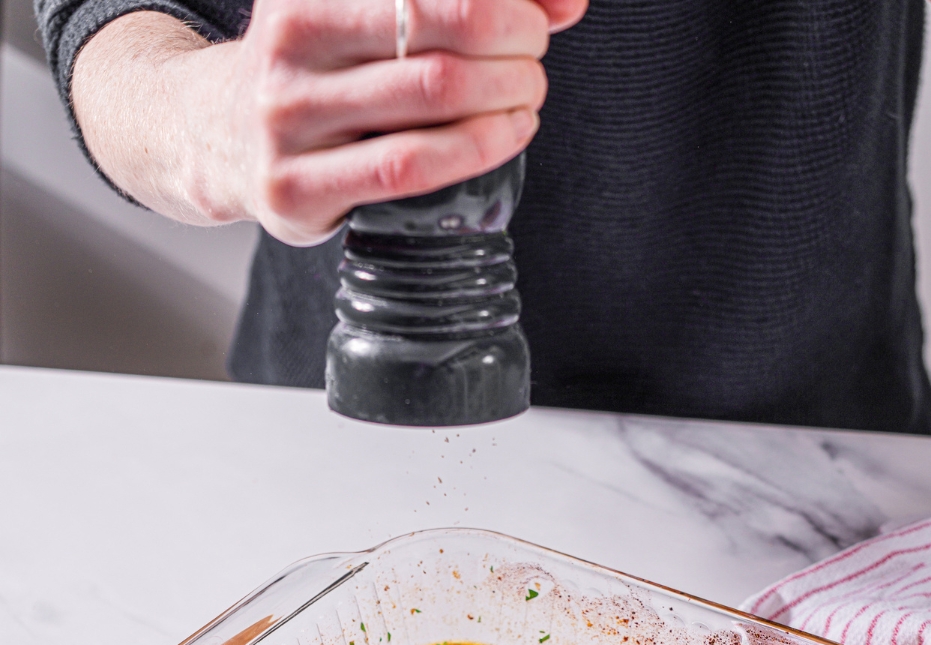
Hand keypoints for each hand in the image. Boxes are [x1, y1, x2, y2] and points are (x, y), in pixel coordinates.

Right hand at [72, 0, 587, 242]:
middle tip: (534, 57)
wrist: (212, 136)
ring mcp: (289, 120)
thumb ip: (453, 2)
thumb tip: (566, 4)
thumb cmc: (311, 69)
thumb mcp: (363, 13)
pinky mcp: (297, 189)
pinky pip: (407, 168)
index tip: (541, 13)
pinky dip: (473, 150)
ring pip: (429, 98)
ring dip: (504, 97)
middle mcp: (292, 41)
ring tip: (525, 97)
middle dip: (514, 42)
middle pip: (441, 31)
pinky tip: (504, 137)